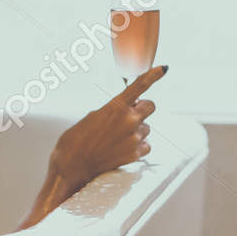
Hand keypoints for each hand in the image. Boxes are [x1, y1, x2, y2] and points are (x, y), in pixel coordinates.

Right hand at [48, 65, 166, 189]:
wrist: (72, 166)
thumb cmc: (76, 141)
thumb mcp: (93, 117)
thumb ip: (113, 110)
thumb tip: (125, 111)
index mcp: (116, 107)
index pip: (139, 86)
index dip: (153, 75)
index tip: (163, 69)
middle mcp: (129, 120)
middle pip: (150, 107)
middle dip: (141, 109)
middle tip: (128, 117)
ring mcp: (134, 138)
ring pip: (146, 128)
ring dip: (136, 130)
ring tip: (116, 139)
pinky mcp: (136, 154)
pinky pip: (146, 145)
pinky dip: (137, 146)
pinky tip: (122, 149)